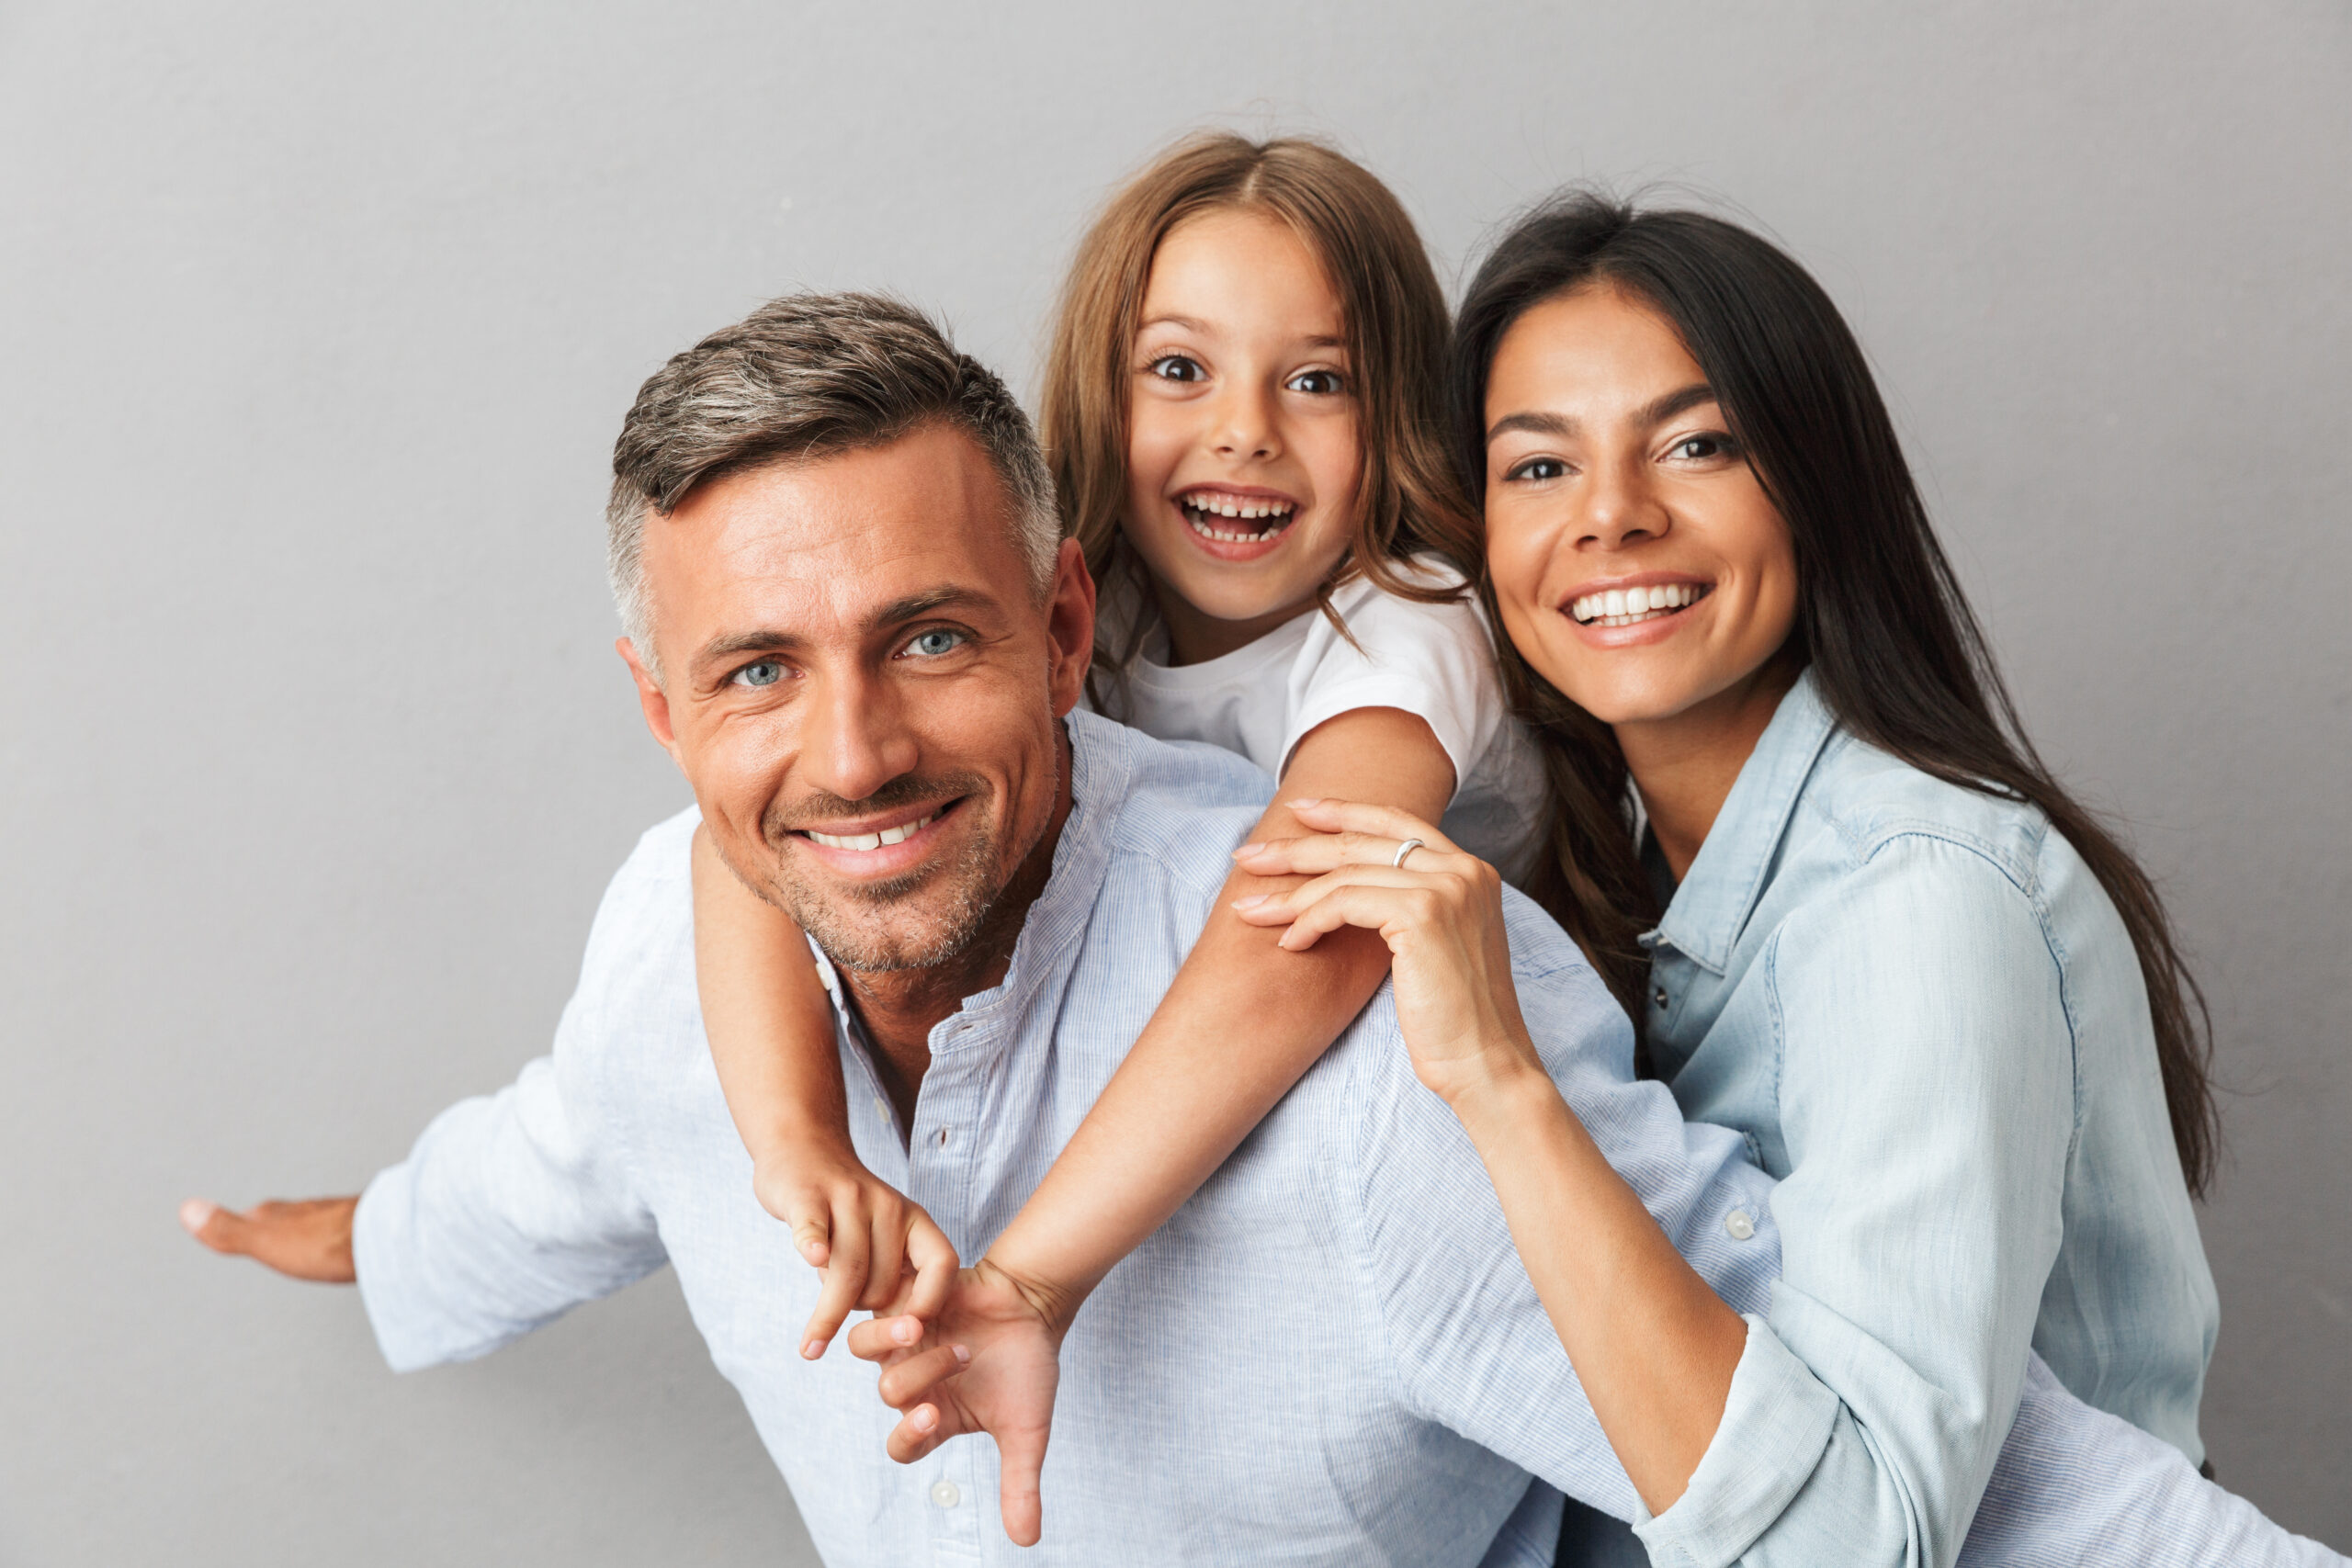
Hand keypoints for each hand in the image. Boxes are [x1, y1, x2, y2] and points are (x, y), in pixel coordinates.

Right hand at [179, 1195, 357, 1282]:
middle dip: (281, 1224)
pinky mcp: (371, 1231)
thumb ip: (230, 1230)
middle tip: (274, 1228)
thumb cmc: (327, 1242)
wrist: (389, 1238)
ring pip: (322, 1222)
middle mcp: (313, 1212)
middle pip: (291, 1217)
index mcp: (284, 1216)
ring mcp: (343, 1218)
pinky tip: (350, 1246)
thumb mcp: (267, 1241)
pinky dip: (342, 1238)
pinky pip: (350, 1233)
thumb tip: (187, 1209)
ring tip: (310, 1239)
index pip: (258, 1216)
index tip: (243, 1223)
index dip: (247, 1223)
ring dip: (313, 1230)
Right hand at [755, 1143, 957, 1361]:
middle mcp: (887, 1206)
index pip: (943, 1263)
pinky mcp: (807, 1196)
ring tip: (814, 1343)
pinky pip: (815, 1227)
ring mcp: (847, 1198)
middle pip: (881, 1284)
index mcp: (914, 1219)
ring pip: (847, 1272)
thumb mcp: (885, 1234)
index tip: (911, 1332)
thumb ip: (894, 1275)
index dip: (931, 1301)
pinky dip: (814, 1243)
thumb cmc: (846, 1209)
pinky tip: (813, 1259)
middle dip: (860, 1307)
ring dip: (828, 1313)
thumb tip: (900, 1336)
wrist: (804, 1149)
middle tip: (842, 1300)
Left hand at [847, 1257, 1063, 1546]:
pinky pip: (868, 1308)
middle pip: (888, 1393)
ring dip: (891, 1341)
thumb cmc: (1028, 1366)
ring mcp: (902, 1342)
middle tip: (962, 1354)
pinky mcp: (900, 1302)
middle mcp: (912, 1382)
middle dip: (923, 1373)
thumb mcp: (1026, 1430)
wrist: (1032, 1301)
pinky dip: (891, 1308)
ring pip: (864, 1350)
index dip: (908, 1435)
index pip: (901, 1445)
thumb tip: (1027, 1543)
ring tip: (921, 1328)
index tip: (933, 1414)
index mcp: (936, 1418)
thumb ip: (1020, 1484)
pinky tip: (924, 1304)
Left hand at [1230, 798, 1546, 1107]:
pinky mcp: (1422, 913)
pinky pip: (1343, 903)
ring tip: (1248, 910)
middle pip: (1362, 842)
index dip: (1344, 811)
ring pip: (1345, 873)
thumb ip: (1413, 904)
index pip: (1397, 822)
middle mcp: (1463, 869)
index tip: (1298, 812)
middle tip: (1247, 856)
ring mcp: (1446, 887)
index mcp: (1472, 870)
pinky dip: (1309, 920)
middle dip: (1297, 847)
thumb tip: (1351, 883)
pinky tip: (1290, 943)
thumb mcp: (1439, 944)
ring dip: (1288, 894)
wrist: (1484, 1063)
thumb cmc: (1453, 1019)